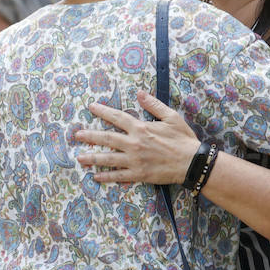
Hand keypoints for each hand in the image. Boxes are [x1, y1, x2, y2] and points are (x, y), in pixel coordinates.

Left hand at [76, 92, 198, 183]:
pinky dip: (106, 176)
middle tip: (77, 135)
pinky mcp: (139, 174)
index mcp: (141, 128)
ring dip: (92, 158)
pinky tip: (96, 176)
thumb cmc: (183, 139)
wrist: (192, 163)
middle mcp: (134, 143)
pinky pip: (119, 176)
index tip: (91, 107)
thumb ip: (154, 105)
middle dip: (90, 136)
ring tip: (79, 158)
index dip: (103, 111)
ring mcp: (135, 160)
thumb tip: (140, 93)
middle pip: (107, 138)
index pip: (117, 117)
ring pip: (108, 158)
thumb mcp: (171, 117)